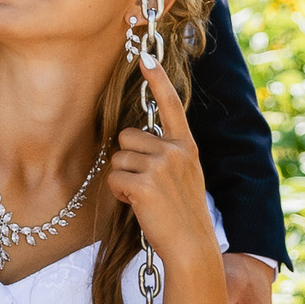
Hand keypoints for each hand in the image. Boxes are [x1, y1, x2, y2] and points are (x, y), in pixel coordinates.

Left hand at [105, 54, 211, 253]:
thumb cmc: (182, 214)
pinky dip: (119, 194)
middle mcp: (175, 150)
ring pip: (117, 158)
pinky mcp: (144, 183)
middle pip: (127, 137)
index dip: (158, 80)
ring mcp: (161, 166)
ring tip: (144, 198)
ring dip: (122, 179)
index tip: (146, 56)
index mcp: (187, 146)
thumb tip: (133, 142)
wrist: (191, 246)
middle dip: (128, 159)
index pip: (171, 106)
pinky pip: (113, 178)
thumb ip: (167, 155)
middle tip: (146, 185)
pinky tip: (138, 206)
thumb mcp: (184, 176)